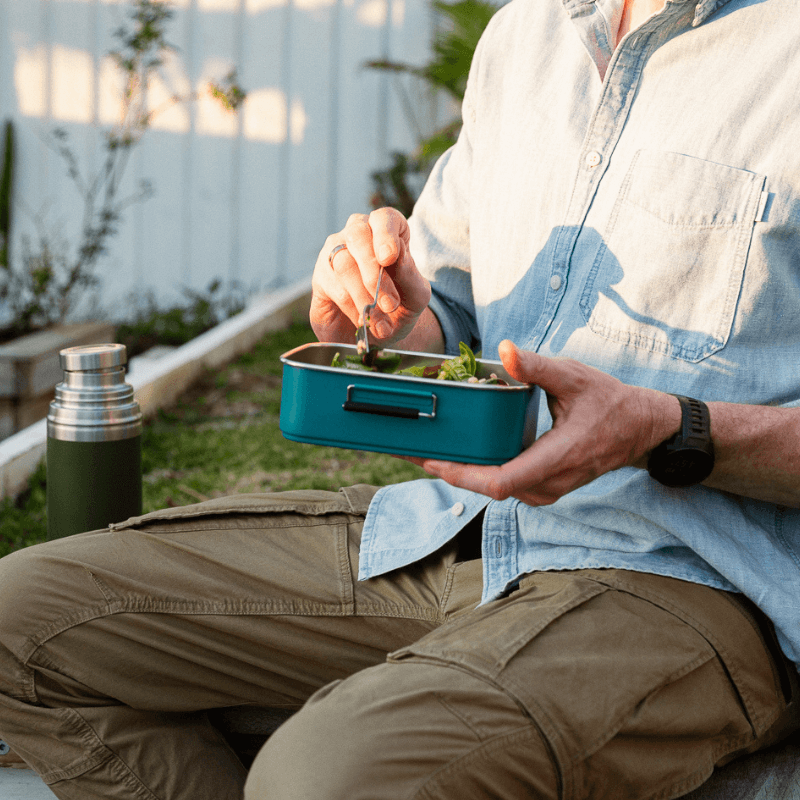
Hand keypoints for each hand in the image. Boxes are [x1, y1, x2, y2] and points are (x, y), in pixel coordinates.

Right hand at [310, 208, 431, 346]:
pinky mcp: (321, 275)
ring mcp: (336, 252)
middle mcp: (359, 234)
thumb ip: (410, 276)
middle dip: (374, 272)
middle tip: (389, 304)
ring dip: (364, 296)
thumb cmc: (399, 308)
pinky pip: (333, 285)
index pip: (385, 218)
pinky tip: (362, 321)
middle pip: (359, 235)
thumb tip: (397, 257)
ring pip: (344, 262)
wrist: (376, 335)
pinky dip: (351, 307)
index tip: (389, 258)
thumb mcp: (415, 297)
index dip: (386, 234)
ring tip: (379, 322)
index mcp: (387, 232)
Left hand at [406, 340, 680, 505]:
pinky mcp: (545, 487)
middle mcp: (550, 482)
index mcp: (557, 458)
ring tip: (431, 452)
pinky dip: (481, 472)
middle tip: (414, 452)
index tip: (432, 461)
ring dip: (463, 474)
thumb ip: (537, 367)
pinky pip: (506, 485)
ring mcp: (548, 489)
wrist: (641, 429)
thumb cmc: (610, 403)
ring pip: (496, 489)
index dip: (462, 475)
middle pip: (489, 488)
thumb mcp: (574, 377)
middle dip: (450, 472)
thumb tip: (506, 350)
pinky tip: (462, 455)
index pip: (500, 481)